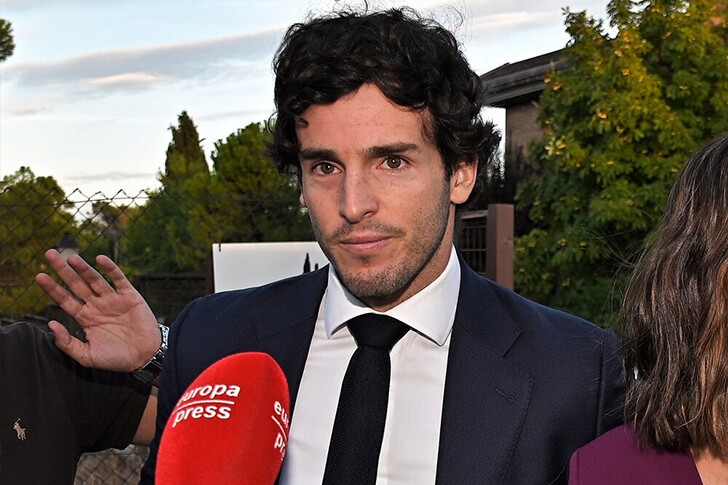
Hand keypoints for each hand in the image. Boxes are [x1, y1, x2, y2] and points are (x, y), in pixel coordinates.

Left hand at [36, 249, 160, 371]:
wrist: (144, 357)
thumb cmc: (116, 359)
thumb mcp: (86, 356)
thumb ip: (67, 343)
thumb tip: (51, 325)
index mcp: (86, 318)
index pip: (65, 299)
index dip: (52, 288)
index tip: (39, 276)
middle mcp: (97, 306)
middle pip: (76, 284)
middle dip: (63, 270)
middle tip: (50, 254)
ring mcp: (113, 299)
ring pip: (94, 280)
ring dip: (83, 268)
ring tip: (71, 257)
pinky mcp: (130, 296)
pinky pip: (118, 279)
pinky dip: (110, 269)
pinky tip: (100, 259)